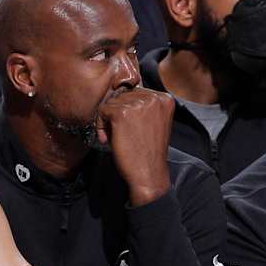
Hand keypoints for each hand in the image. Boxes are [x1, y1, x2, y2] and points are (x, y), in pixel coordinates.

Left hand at [97, 87, 174, 206]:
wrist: (148, 173)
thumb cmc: (148, 152)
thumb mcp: (153, 123)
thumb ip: (144, 107)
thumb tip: (122, 91)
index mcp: (165, 99)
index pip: (137, 93)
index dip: (128, 111)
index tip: (129, 129)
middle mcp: (154, 98)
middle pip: (123, 96)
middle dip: (117, 115)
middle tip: (121, 135)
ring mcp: (138, 104)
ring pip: (111, 102)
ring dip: (108, 120)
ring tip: (116, 138)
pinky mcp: (121, 113)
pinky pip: (102, 110)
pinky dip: (100, 125)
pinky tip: (109, 140)